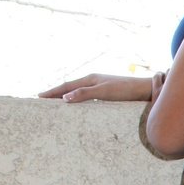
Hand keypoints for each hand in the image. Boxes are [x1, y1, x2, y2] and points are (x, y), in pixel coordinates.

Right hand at [38, 73, 153, 102]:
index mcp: (89, 79)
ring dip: (65, 96)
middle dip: (55, 93)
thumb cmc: (126, 90)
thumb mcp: (104, 92)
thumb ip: (85, 94)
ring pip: (77, 91)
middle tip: (42, 100)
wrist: (145, 89)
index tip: (38, 97)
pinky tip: (77, 105)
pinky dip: (76, 99)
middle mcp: (92, 81)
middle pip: (69, 88)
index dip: (52, 92)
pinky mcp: (106, 92)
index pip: (65, 87)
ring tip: (55, 103)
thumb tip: (65, 99)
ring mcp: (99, 86)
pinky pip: (85, 96)